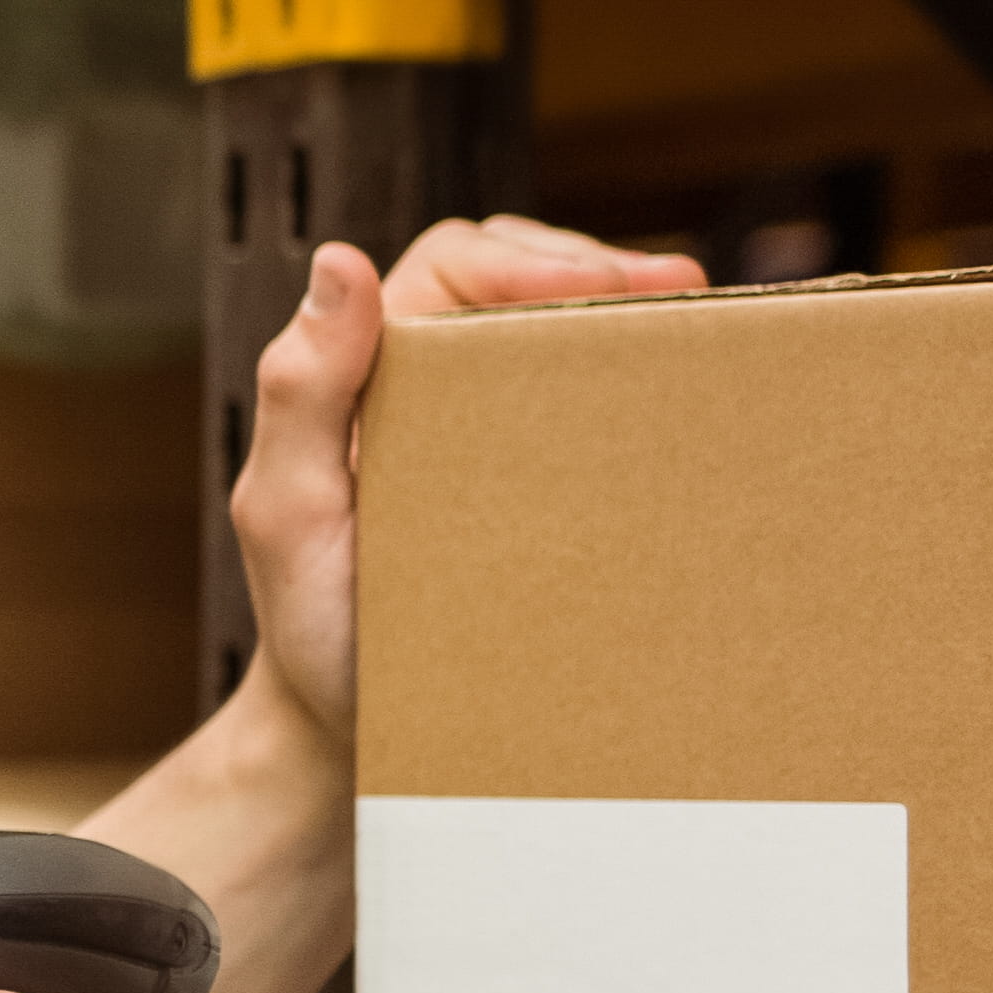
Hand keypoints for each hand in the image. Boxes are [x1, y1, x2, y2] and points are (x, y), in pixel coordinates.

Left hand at [236, 216, 702, 745]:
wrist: (353, 734)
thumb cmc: (316, 628)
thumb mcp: (289, 514)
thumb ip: (299, 393)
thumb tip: (337, 261)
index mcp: (370, 376)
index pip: (457, 265)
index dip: (534, 258)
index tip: (611, 284)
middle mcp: (429, 390)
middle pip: (523, 282)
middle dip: (605, 271)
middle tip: (689, 297)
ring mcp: (485, 436)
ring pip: (563, 338)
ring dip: (632, 321)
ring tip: (703, 332)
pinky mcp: (534, 488)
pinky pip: (588, 416)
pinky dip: (638, 395)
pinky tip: (689, 409)